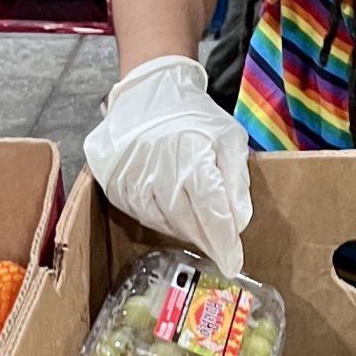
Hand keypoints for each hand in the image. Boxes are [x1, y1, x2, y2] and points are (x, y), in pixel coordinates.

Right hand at [84, 55, 251, 273]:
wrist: (148, 92)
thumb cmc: (195, 115)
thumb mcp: (229, 137)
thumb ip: (236, 180)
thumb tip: (239, 222)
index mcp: (190, 155)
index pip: (211, 209)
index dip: (224, 241)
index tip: (234, 263)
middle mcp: (157, 169)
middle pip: (186, 221)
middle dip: (207, 239)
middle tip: (222, 250)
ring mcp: (131, 177)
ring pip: (162, 222)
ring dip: (185, 232)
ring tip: (201, 232)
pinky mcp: (115, 183)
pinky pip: (141, 214)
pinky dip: (162, 222)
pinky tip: (176, 218)